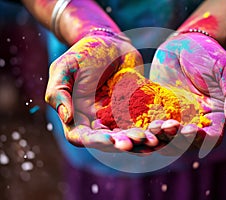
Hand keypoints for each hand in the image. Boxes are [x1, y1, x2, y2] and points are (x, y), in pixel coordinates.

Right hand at [45, 32, 143, 150]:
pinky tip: (163, 130)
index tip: (110, 140)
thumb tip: (67, 117)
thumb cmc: (84, 52)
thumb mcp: (65, 66)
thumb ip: (59, 91)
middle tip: (139, 140)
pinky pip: (143, 123)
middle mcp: (97, 121)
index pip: (82, 136)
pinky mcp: (134, 111)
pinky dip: (152, 129)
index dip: (95, 141)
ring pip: (128, 135)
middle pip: (108, 140)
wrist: (111, 42)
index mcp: (77, 115)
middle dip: (123, 142)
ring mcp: (116, 117)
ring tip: (152, 139)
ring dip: (140, 140)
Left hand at [149, 32, 225, 151]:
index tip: (190, 130)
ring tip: (151, 127)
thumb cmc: (209, 54)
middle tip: (165, 128)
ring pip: (165, 136)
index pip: (211, 137)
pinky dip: (142, 127)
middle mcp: (193, 121)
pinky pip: (149, 122)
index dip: (201, 139)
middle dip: (174, 139)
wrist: (183, 43)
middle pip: (185, 142)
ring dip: (157, 137)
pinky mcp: (156, 110)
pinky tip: (135, 125)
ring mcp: (173, 117)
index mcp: (214, 116)